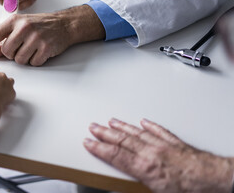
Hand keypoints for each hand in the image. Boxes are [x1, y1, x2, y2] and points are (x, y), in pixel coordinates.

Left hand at [0, 5, 104, 65]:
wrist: (64, 24)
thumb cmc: (38, 26)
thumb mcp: (19, 28)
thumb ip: (1, 42)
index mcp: (13, 21)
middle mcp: (23, 28)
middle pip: (7, 52)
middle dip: (13, 53)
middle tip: (24, 45)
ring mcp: (35, 37)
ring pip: (19, 59)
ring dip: (25, 58)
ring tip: (33, 47)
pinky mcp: (46, 47)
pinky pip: (33, 62)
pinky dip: (36, 60)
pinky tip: (41, 50)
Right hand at [84, 118, 233, 192]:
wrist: (217, 182)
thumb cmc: (191, 191)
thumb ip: (136, 190)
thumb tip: (120, 191)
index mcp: (145, 169)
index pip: (115, 156)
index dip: (99, 148)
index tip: (88, 142)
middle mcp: (152, 154)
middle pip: (123, 141)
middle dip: (105, 134)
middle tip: (93, 126)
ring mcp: (165, 146)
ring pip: (138, 133)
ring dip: (122, 126)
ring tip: (111, 121)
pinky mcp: (178, 144)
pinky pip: (160, 132)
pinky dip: (150, 126)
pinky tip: (143, 122)